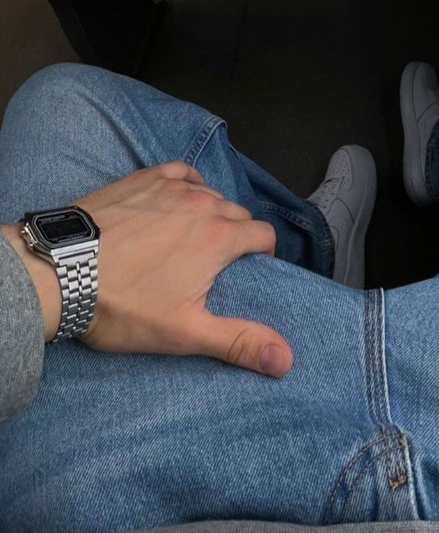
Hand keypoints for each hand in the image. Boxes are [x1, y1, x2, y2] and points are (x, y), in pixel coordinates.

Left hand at [3, 162, 292, 377]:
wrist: (57, 274)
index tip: (247, 270)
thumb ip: (240, 342)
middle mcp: (203, 204)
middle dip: (237, 235)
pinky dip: (188, 184)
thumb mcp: (187, 332)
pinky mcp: (142, 179)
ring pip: (212, 194)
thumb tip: (286, 360)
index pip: (264, 234)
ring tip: (193, 237)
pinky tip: (179, 199)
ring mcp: (171, 187)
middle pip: (240, 214)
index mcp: (220, 238)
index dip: (262, 253)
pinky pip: (182, 171)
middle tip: (216, 263)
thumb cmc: (123, 305)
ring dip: (213, 213)